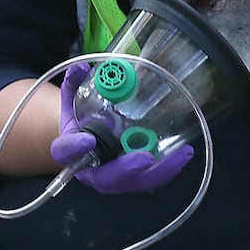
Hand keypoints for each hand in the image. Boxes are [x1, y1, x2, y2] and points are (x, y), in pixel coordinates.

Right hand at [49, 61, 194, 193]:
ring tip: (180, 154)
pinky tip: (183, 154)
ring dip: (158, 172)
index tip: (88, 140)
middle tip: (145, 158)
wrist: (86, 139)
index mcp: (70, 150)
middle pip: (106, 178)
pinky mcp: (131, 180)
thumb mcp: (73, 99)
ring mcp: (112, 178)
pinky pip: (149, 180)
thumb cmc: (79, 120)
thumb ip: (74, 83)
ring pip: (133, 183)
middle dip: (127, 169)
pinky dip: (167, 170)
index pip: (66, 151)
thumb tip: (81, 66)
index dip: (74, 148)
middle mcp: (90, 170)